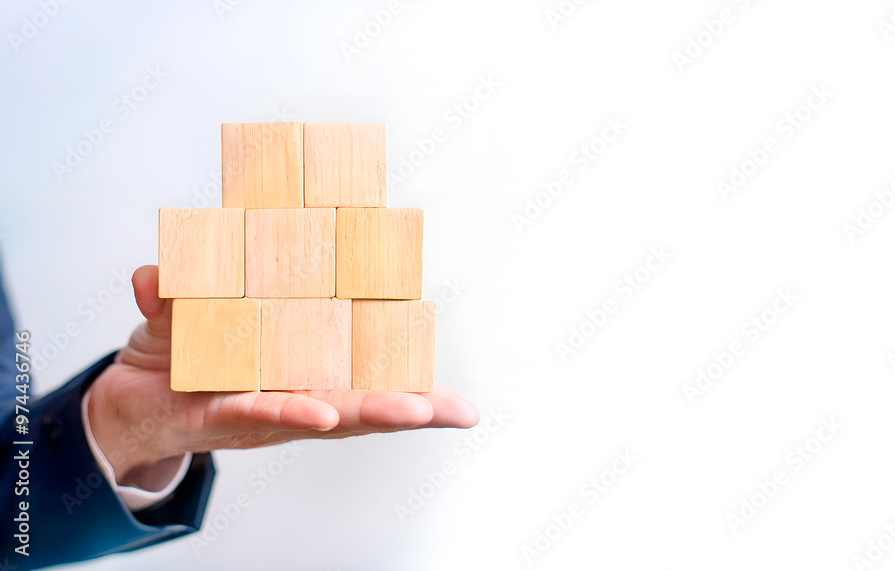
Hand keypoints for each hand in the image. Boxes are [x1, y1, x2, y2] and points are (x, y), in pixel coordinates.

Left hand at [87, 265, 478, 489]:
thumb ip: (180, 295)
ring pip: (325, 416)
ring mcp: (264, 413)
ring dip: (368, 412)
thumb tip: (153, 276)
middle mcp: (293, 398)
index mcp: (301, 372)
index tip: (460, 407)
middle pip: (359, 406)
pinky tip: (321, 415)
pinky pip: (260, 414)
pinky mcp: (222, 419)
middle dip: (409, 408)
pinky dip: (291, 412)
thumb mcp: (182, 318)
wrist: (122, 407)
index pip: (362, 379)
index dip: (409, 388)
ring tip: (412, 411)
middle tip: (457, 411)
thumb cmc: (172, 361)